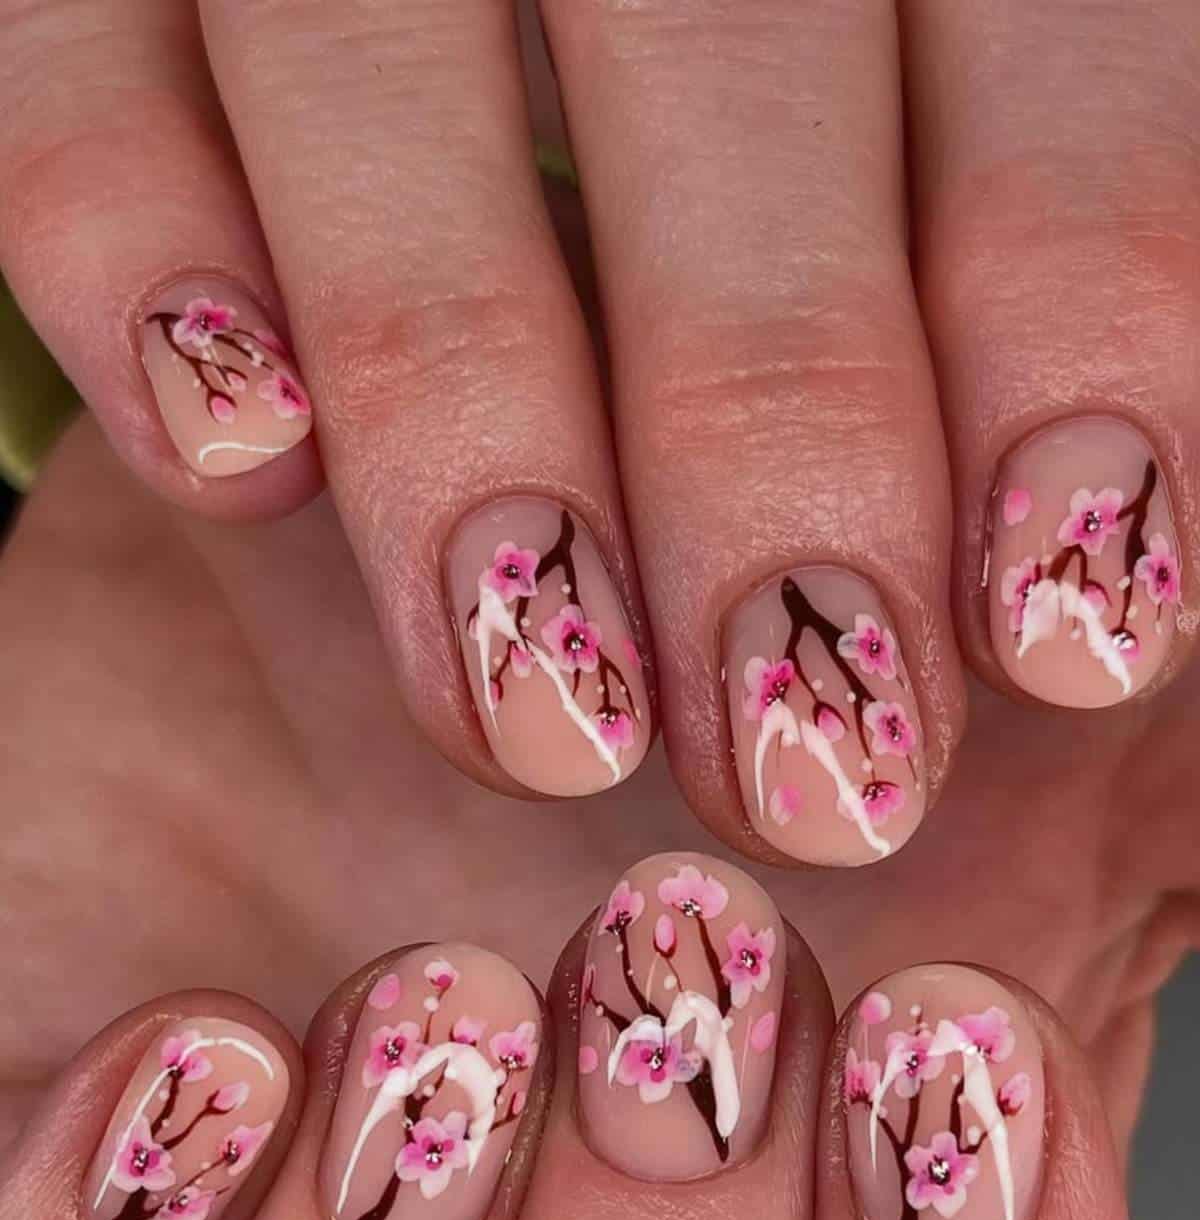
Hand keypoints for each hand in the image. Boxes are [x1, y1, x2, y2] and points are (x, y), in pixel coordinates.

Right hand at [3, 0, 1197, 868]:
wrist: (405, 399)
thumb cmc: (811, 416)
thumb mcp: (1022, 474)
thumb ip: (1121, 490)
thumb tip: (1169, 587)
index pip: (1067, 28)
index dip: (1084, 284)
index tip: (1075, 619)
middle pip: (733, 28)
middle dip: (774, 396)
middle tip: (799, 754)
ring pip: (378, 36)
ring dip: (465, 388)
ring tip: (542, 720)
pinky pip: (72, 54)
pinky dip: (138, 237)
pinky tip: (242, 463)